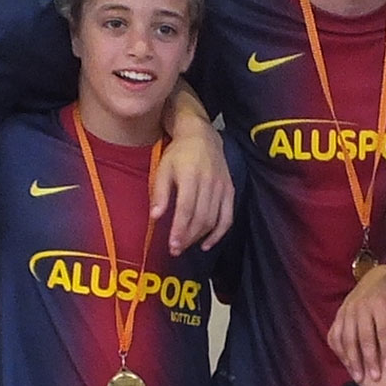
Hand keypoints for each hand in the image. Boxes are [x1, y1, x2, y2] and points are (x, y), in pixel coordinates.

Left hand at [151, 112, 234, 252]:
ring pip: (213, 220)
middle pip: (200, 217)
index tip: (172, 245)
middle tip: (175, 250)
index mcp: (190, 175)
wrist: (202, 136)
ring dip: (200, 237)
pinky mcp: (230, 190)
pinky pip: (227, 217)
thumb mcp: (163, 169)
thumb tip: (155, 217)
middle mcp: (209, 182)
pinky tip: (207, 244)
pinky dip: (219, 234)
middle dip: (188, 237)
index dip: (180, 229)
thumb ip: (160, 193)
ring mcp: (222, 187)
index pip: (186, 208)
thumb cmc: (178, 154)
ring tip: (186, 246)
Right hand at [328, 263, 385, 383]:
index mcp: (380, 303)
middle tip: (376, 378)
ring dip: (352, 359)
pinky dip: (339, 350)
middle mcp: (361, 306)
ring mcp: (347, 310)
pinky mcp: (339, 314)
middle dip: (369, 359)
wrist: (377, 279)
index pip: (383, 330)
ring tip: (360, 378)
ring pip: (347, 338)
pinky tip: (347, 365)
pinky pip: (335, 334)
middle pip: (364, 337)